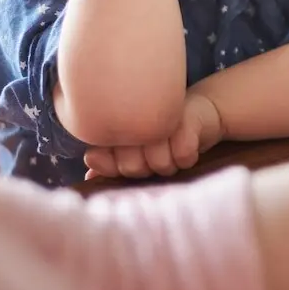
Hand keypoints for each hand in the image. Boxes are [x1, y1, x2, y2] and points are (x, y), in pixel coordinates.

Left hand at [83, 94, 224, 179]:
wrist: (200, 112)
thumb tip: (89, 176)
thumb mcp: (135, 153)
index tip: (134, 156)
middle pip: (132, 167)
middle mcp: (134, 118)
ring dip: (170, 162)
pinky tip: (188, 144)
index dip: (120, 168)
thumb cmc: (162, 136)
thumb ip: (110, 163)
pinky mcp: (187, 120)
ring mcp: (161, 118)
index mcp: (116, 124)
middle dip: (147, 167)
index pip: (106, 162)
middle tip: (157, 152)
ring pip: (159, 164)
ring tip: (172, 148)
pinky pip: (182, 156)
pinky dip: (186, 157)